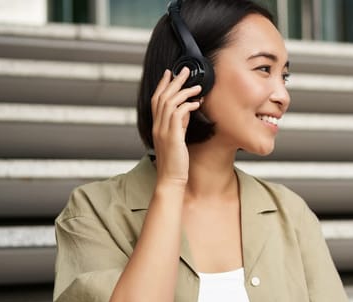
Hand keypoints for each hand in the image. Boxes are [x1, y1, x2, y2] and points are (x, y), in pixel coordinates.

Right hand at [150, 67, 201, 186]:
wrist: (171, 180)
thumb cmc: (175, 162)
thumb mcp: (177, 138)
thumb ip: (179, 124)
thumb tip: (186, 110)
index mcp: (157, 126)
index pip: (156, 99)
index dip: (162, 84)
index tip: (169, 73)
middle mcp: (157, 126)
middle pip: (162, 96)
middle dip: (173, 81)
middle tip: (184, 70)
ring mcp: (163, 131)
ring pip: (169, 102)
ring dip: (184, 91)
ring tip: (197, 86)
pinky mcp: (172, 137)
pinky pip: (178, 114)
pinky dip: (188, 106)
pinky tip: (197, 103)